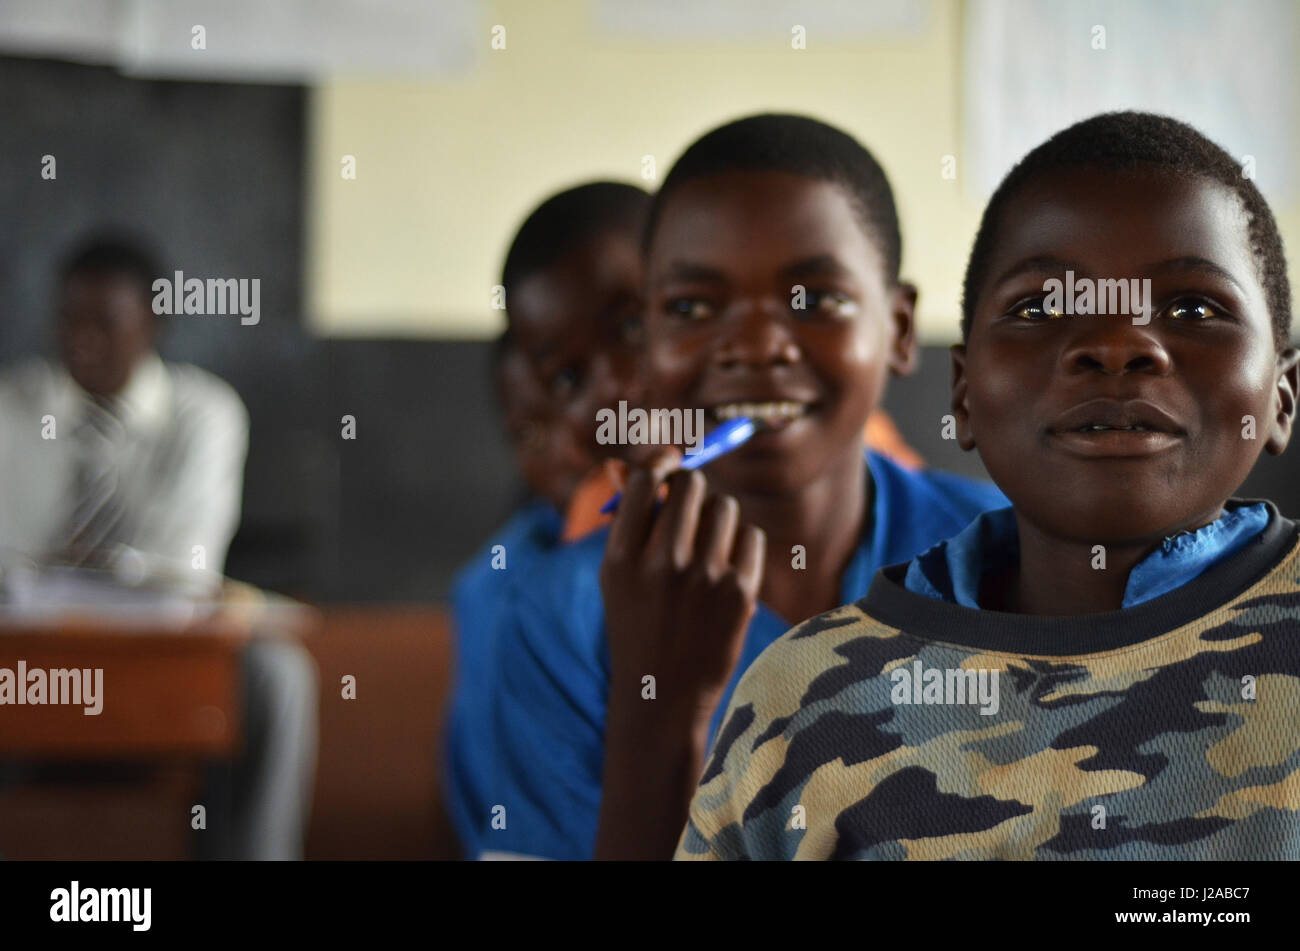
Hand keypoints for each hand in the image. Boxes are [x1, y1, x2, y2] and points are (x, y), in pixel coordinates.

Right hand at [599, 448, 765, 727]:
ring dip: (716, 518)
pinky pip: (750, 535)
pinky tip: (725, 569)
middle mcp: (662, 564)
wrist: (663, 695)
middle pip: (691, 484)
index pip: (645, 478)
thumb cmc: (637, 624)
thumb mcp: (616, 576)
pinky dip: (740, 545)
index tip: (667, 466)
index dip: (660, 463)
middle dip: (691, 489)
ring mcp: (704, 578)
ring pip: (724, 507)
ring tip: (705, 547)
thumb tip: (624, 463)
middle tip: (688, 507)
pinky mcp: (740, 593)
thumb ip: (625, 520)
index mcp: (622, 557)